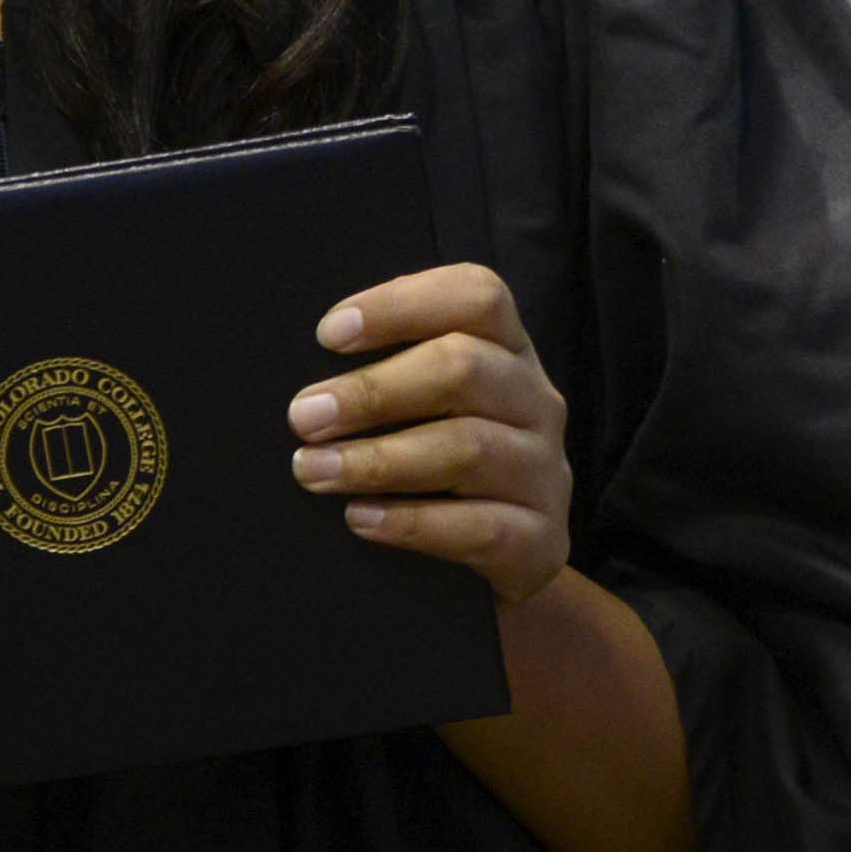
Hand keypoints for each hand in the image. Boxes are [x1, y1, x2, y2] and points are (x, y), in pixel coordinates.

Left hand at [290, 261, 572, 608]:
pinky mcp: (543, 541)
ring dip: (378, 459)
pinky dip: (413, 521)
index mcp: (507, 349)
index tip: (327, 334)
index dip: (401, 305)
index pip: (476, 296)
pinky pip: (482, 527)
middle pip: (464, 368)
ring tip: (314, 470)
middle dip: (373, 391)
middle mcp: (536, 401)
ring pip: (469, 448)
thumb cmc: (435, 461)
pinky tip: (360, 519)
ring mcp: (546, 472)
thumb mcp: (420, 405)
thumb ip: (383, 375)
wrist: (497, 555)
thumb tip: (306, 385)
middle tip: (304, 416)